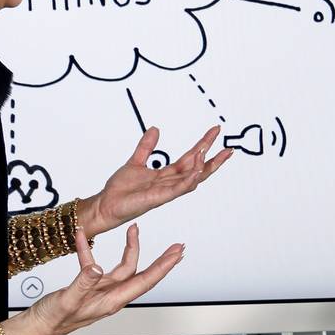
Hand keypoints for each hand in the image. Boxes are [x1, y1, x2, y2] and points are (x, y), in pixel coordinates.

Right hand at [28, 226, 183, 334]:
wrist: (37, 326)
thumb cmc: (54, 320)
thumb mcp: (68, 299)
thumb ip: (83, 282)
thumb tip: (98, 267)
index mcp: (112, 301)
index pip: (145, 282)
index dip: (163, 267)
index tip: (177, 255)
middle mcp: (111, 295)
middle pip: (141, 273)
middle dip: (159, 259)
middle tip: (177, 247)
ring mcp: (101, 290)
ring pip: (121, 266)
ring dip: (126, 247)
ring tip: (133, 229)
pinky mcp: (89, 285)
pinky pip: (93, 263)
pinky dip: (88, 250)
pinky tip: (81, 237)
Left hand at [82, 126, 231, 235]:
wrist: (106, 204)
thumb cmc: (120, 190)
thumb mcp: (135, 161)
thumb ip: (146, 147)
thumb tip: (155, 129)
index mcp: (166, 175)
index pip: (190, 158)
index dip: (203, 144)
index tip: (215, 131)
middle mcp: (170, 184)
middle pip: (198, 169)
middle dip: (214, 159)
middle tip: (229, 148)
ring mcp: (166, 192)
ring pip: (192, 179)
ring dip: (202, 167)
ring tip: (208, 152)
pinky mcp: (158, 198)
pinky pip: (178, 189)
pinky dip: (189, 180)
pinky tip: (197, 171)